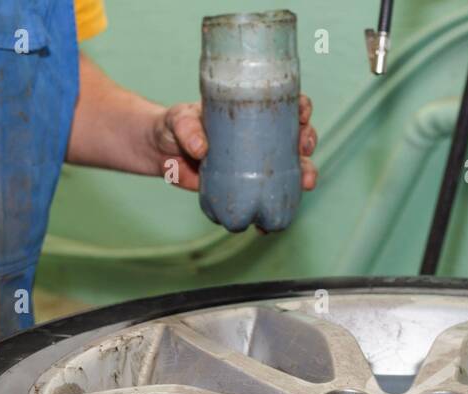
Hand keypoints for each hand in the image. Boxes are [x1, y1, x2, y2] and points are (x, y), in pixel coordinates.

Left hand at [153, 93, 318, 191]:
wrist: (160, 152)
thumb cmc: (173, 126)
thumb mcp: (179, 120)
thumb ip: (188, 129)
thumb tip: (202, 149)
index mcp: (250, 109)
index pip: (283, 103)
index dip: (300, 106)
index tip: (302, 113)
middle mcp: (259, 133)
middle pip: (295, 134)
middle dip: (308, 141)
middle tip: (304, 149)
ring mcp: (254, 160)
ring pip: (290, 166)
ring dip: (305, 174)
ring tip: (307, 183)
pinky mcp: (244, 184)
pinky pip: (267, 194)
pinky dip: (275, 206)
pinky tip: (278, 216)